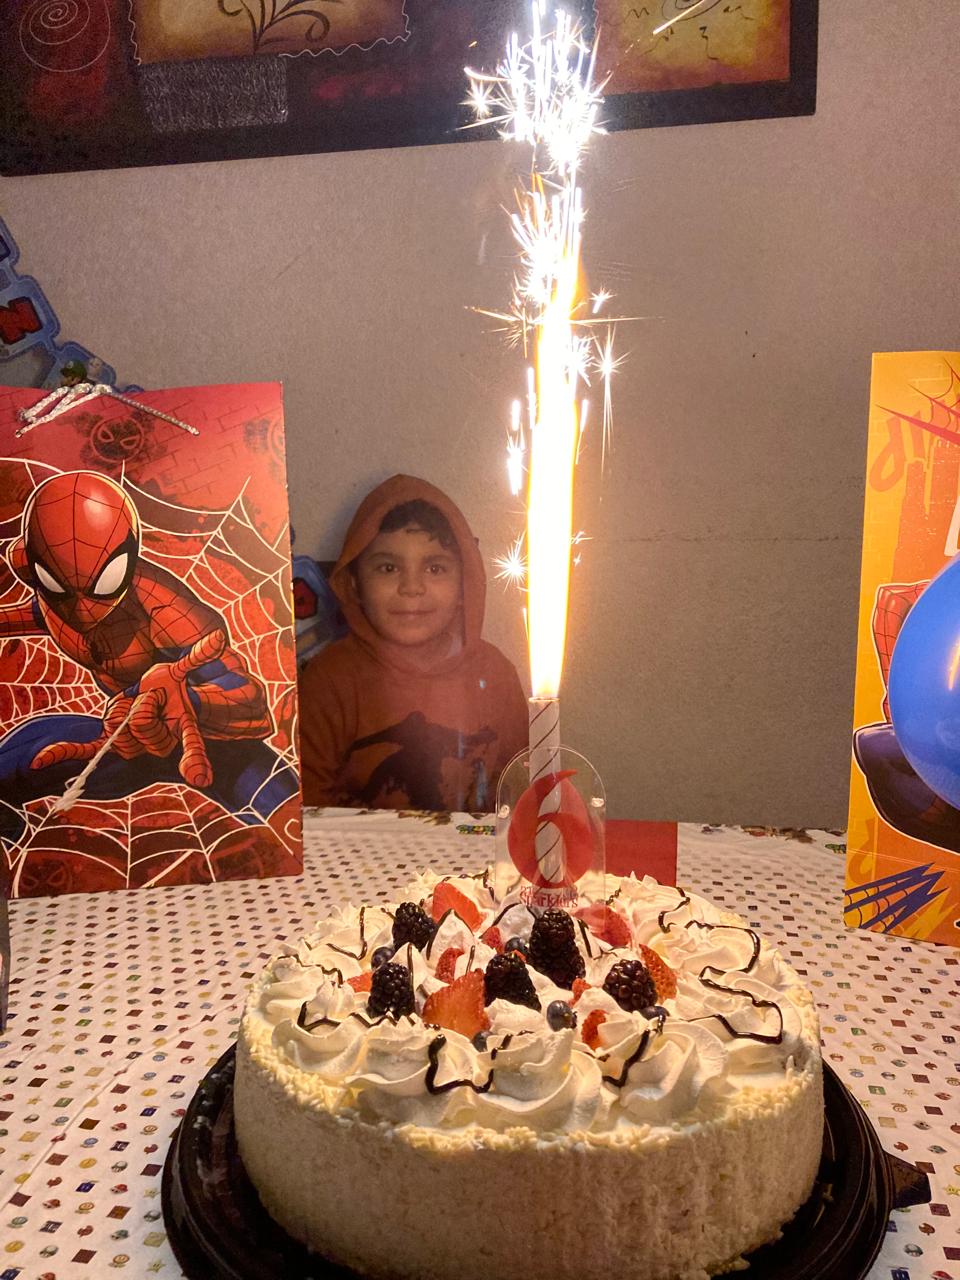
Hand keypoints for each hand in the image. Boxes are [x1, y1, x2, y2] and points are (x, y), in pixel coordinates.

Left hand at [31, 630, 226, 787]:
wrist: (152, 699)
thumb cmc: (167, 687)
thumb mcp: (176, 673)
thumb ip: (193, 659)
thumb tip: (219, 637)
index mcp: (181, 727)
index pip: (191, 745)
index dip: (195, 760)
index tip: (199, 778)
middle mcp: (160, 743)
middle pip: (139, 726)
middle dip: (139, 704)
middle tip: (148, 696)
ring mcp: (134, 746)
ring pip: (116, 734)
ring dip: (117, 711)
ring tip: (132, 704)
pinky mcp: (109, 742)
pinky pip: (88, 750)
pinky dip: (64, 753)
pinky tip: (40, 761)